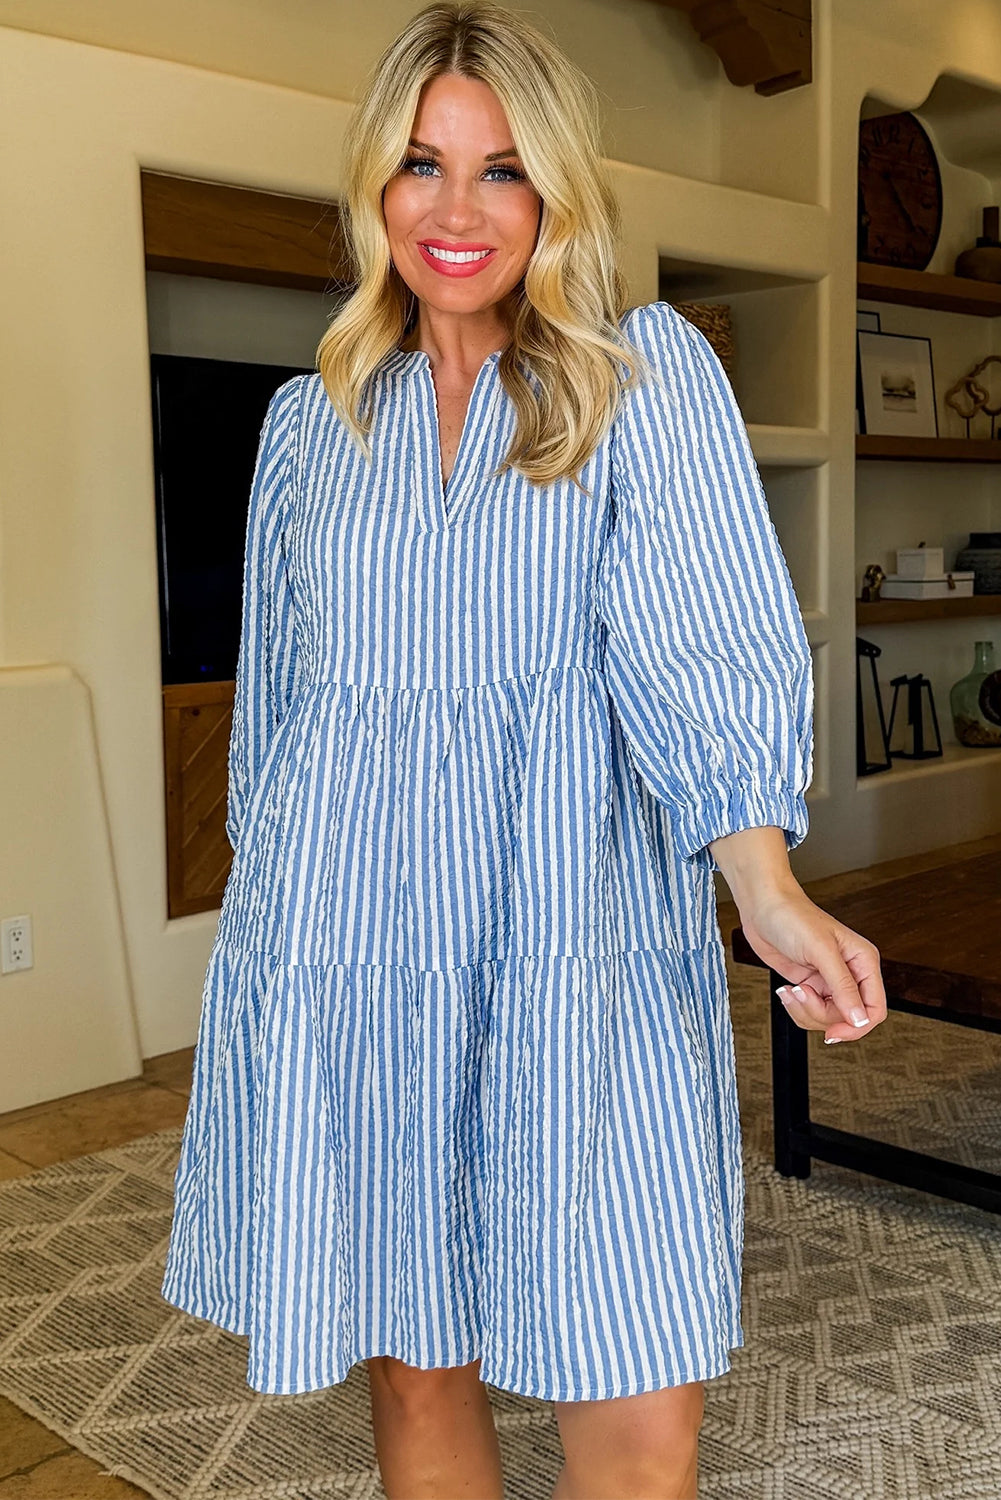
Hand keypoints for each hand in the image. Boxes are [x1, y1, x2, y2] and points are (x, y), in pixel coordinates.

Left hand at [737, 883, 886, 1043]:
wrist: (763, 907)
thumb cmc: (792, 916)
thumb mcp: (820, 951)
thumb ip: (843, 986)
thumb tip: (860, 1019)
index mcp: (863, 962)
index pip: (874, 1009)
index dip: (857, 1027)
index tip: (833, 1033)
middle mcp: (850, 974)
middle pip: (847, 1018)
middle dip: (820, 1013)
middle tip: (802, 993)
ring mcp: (829, 981)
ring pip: (827, 1018)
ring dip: (805, 1010)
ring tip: (791, 990)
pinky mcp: (810, 984)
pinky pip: (809, 1011)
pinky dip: (796, 1007)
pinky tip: (786, 990)